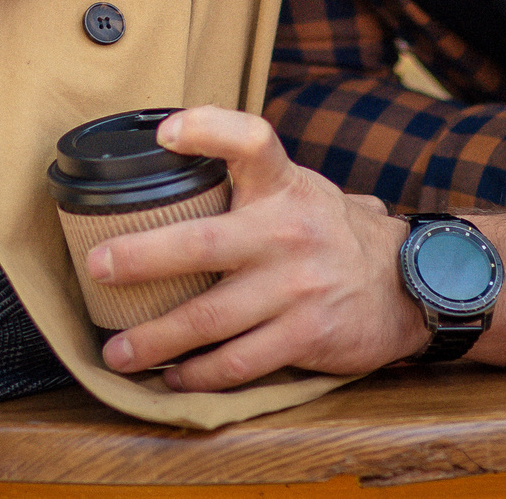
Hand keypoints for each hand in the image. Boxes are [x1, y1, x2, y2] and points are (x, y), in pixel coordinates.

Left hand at [87, 107, 422, 389]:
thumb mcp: (298, 187)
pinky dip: (198, 373)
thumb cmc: (331, 231)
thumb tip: (169, 147)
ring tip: (117, 351)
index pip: (250, 140)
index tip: (165, 134)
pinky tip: (172, 376)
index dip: (207, 128)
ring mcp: (297, 287)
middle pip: (201, 243)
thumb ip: (248, 176)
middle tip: (96, 269)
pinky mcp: (306, 336)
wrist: (409, 285)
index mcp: (283, 185)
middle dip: (140, 259)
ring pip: (208, 318)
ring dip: (154, 340)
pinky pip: (238, 362)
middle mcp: (287, 231)